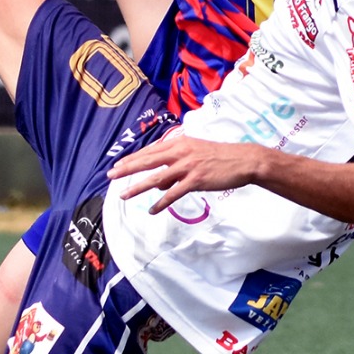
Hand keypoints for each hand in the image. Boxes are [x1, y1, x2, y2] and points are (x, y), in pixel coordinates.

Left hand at [107, 132, 263, 214]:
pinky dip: (161, 203)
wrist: (243, 160)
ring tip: (123, 195)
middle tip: (110, 175)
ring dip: (138, 187)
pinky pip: (174, 193)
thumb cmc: (219, 156)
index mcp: (179, 143)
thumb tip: (159, 185)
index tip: (118, 165)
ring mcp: (187, 166)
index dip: (133, 158)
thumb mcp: (194, 154)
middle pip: (147, 160)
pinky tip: (152, 210)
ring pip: (157, 178)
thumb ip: (175, 166)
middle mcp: (180, 152)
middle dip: (127, 169)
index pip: (150, 151)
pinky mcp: (196, 180)